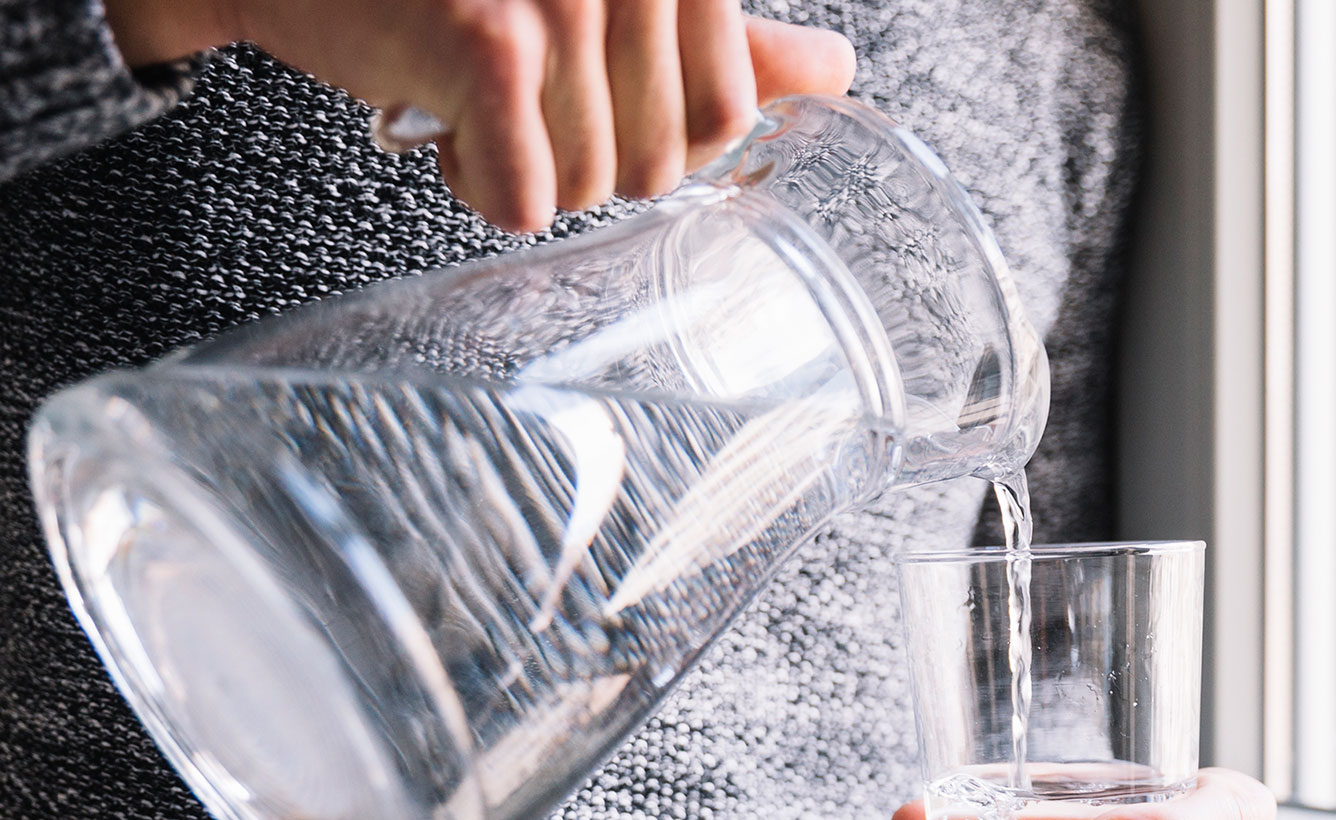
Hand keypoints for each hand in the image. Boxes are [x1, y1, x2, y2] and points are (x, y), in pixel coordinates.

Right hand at [102, 0, 856, 231]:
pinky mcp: (491, 45)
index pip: (728, 117)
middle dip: (579, 156)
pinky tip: (438, 126)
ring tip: (468, 99)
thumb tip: (835, 72)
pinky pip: (524, 202)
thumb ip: (724, 38)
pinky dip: (474, 189)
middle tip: (512, 97)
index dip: (655, 142)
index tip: (585, 103)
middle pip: (657, 162)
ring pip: (589, 187)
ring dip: (519, 169)